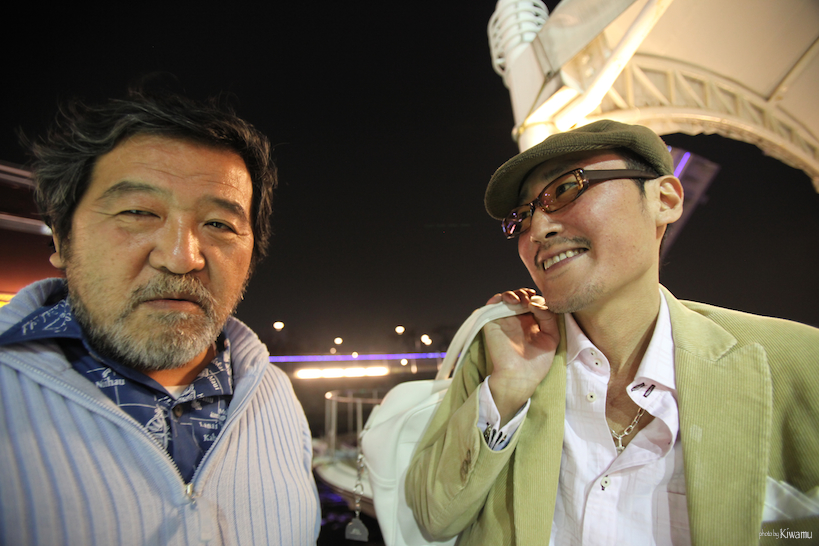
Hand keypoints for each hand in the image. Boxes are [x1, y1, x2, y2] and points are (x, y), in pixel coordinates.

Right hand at [483, 288, 558, 425]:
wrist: (521, 377)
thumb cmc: (537, 363)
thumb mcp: (552, 337)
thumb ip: (549, 317)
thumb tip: (536, 302)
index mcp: (531, 323)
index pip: (533, 302)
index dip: (537, 298)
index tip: (542, 303)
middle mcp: (517, 320)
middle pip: (519, 297)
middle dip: (526, 294)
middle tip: (530, 301)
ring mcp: (504, 320)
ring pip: (506, 297)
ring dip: (514, 294)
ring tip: (521, 301)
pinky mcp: (492, 323)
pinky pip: (492, 304)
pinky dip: (499, 298)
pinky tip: (512, 302)